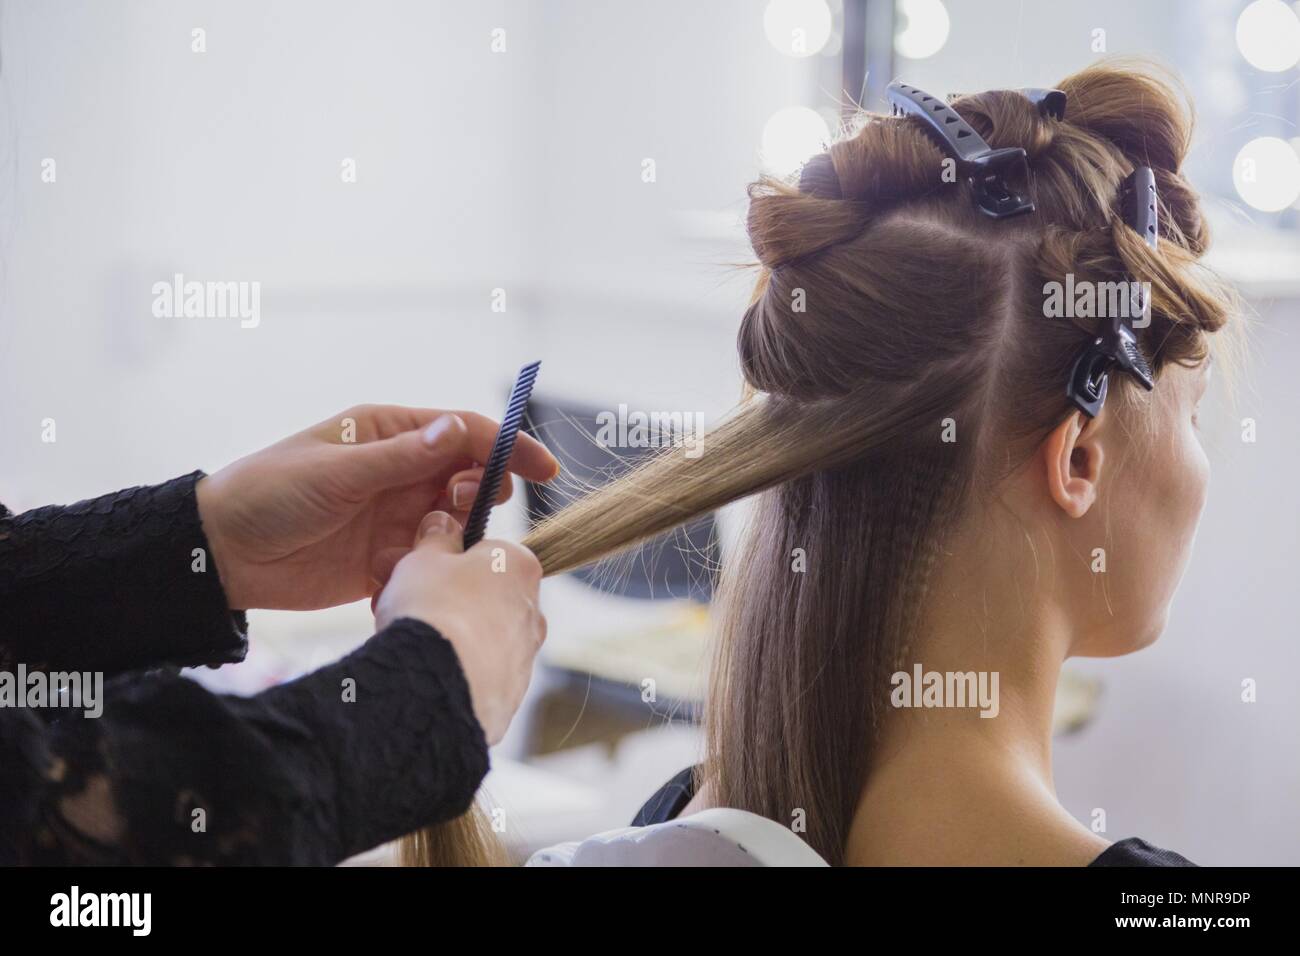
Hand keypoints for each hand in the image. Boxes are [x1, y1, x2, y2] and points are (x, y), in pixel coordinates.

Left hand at [195, 404, 557, 610]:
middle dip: (480, 495)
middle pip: (468, 479)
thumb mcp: (336, 471)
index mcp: (389, 434)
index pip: (464, 433)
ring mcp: (396, 517)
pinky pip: (428, 565)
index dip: (508, 447)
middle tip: (458, 512)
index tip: (543, 469)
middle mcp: (400, 473)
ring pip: (454, 525)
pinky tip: (405, 578)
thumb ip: (402, 457)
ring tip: (426, 548)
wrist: (221, 555)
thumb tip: (458, 430)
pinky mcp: (387, 559)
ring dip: (455, 538)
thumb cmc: (268, 493)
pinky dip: (429, 572)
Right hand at [375, 511, 546, 743]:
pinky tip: (428, 673)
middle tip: (404, 608)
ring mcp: (525, 654)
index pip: (484, 552)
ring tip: (410, 644)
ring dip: (448, 636)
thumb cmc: (432, 610)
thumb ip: (436, 537)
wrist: (436, 685)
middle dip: (444, 601)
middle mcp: (532, 609)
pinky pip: (480, 672)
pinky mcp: (512, 693)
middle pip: (481, 596)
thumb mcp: (424, 557)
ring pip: (479, 636)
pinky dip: (457, 670)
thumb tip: (442, 523)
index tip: (418, 572)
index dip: (444, 561)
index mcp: (519, 565)